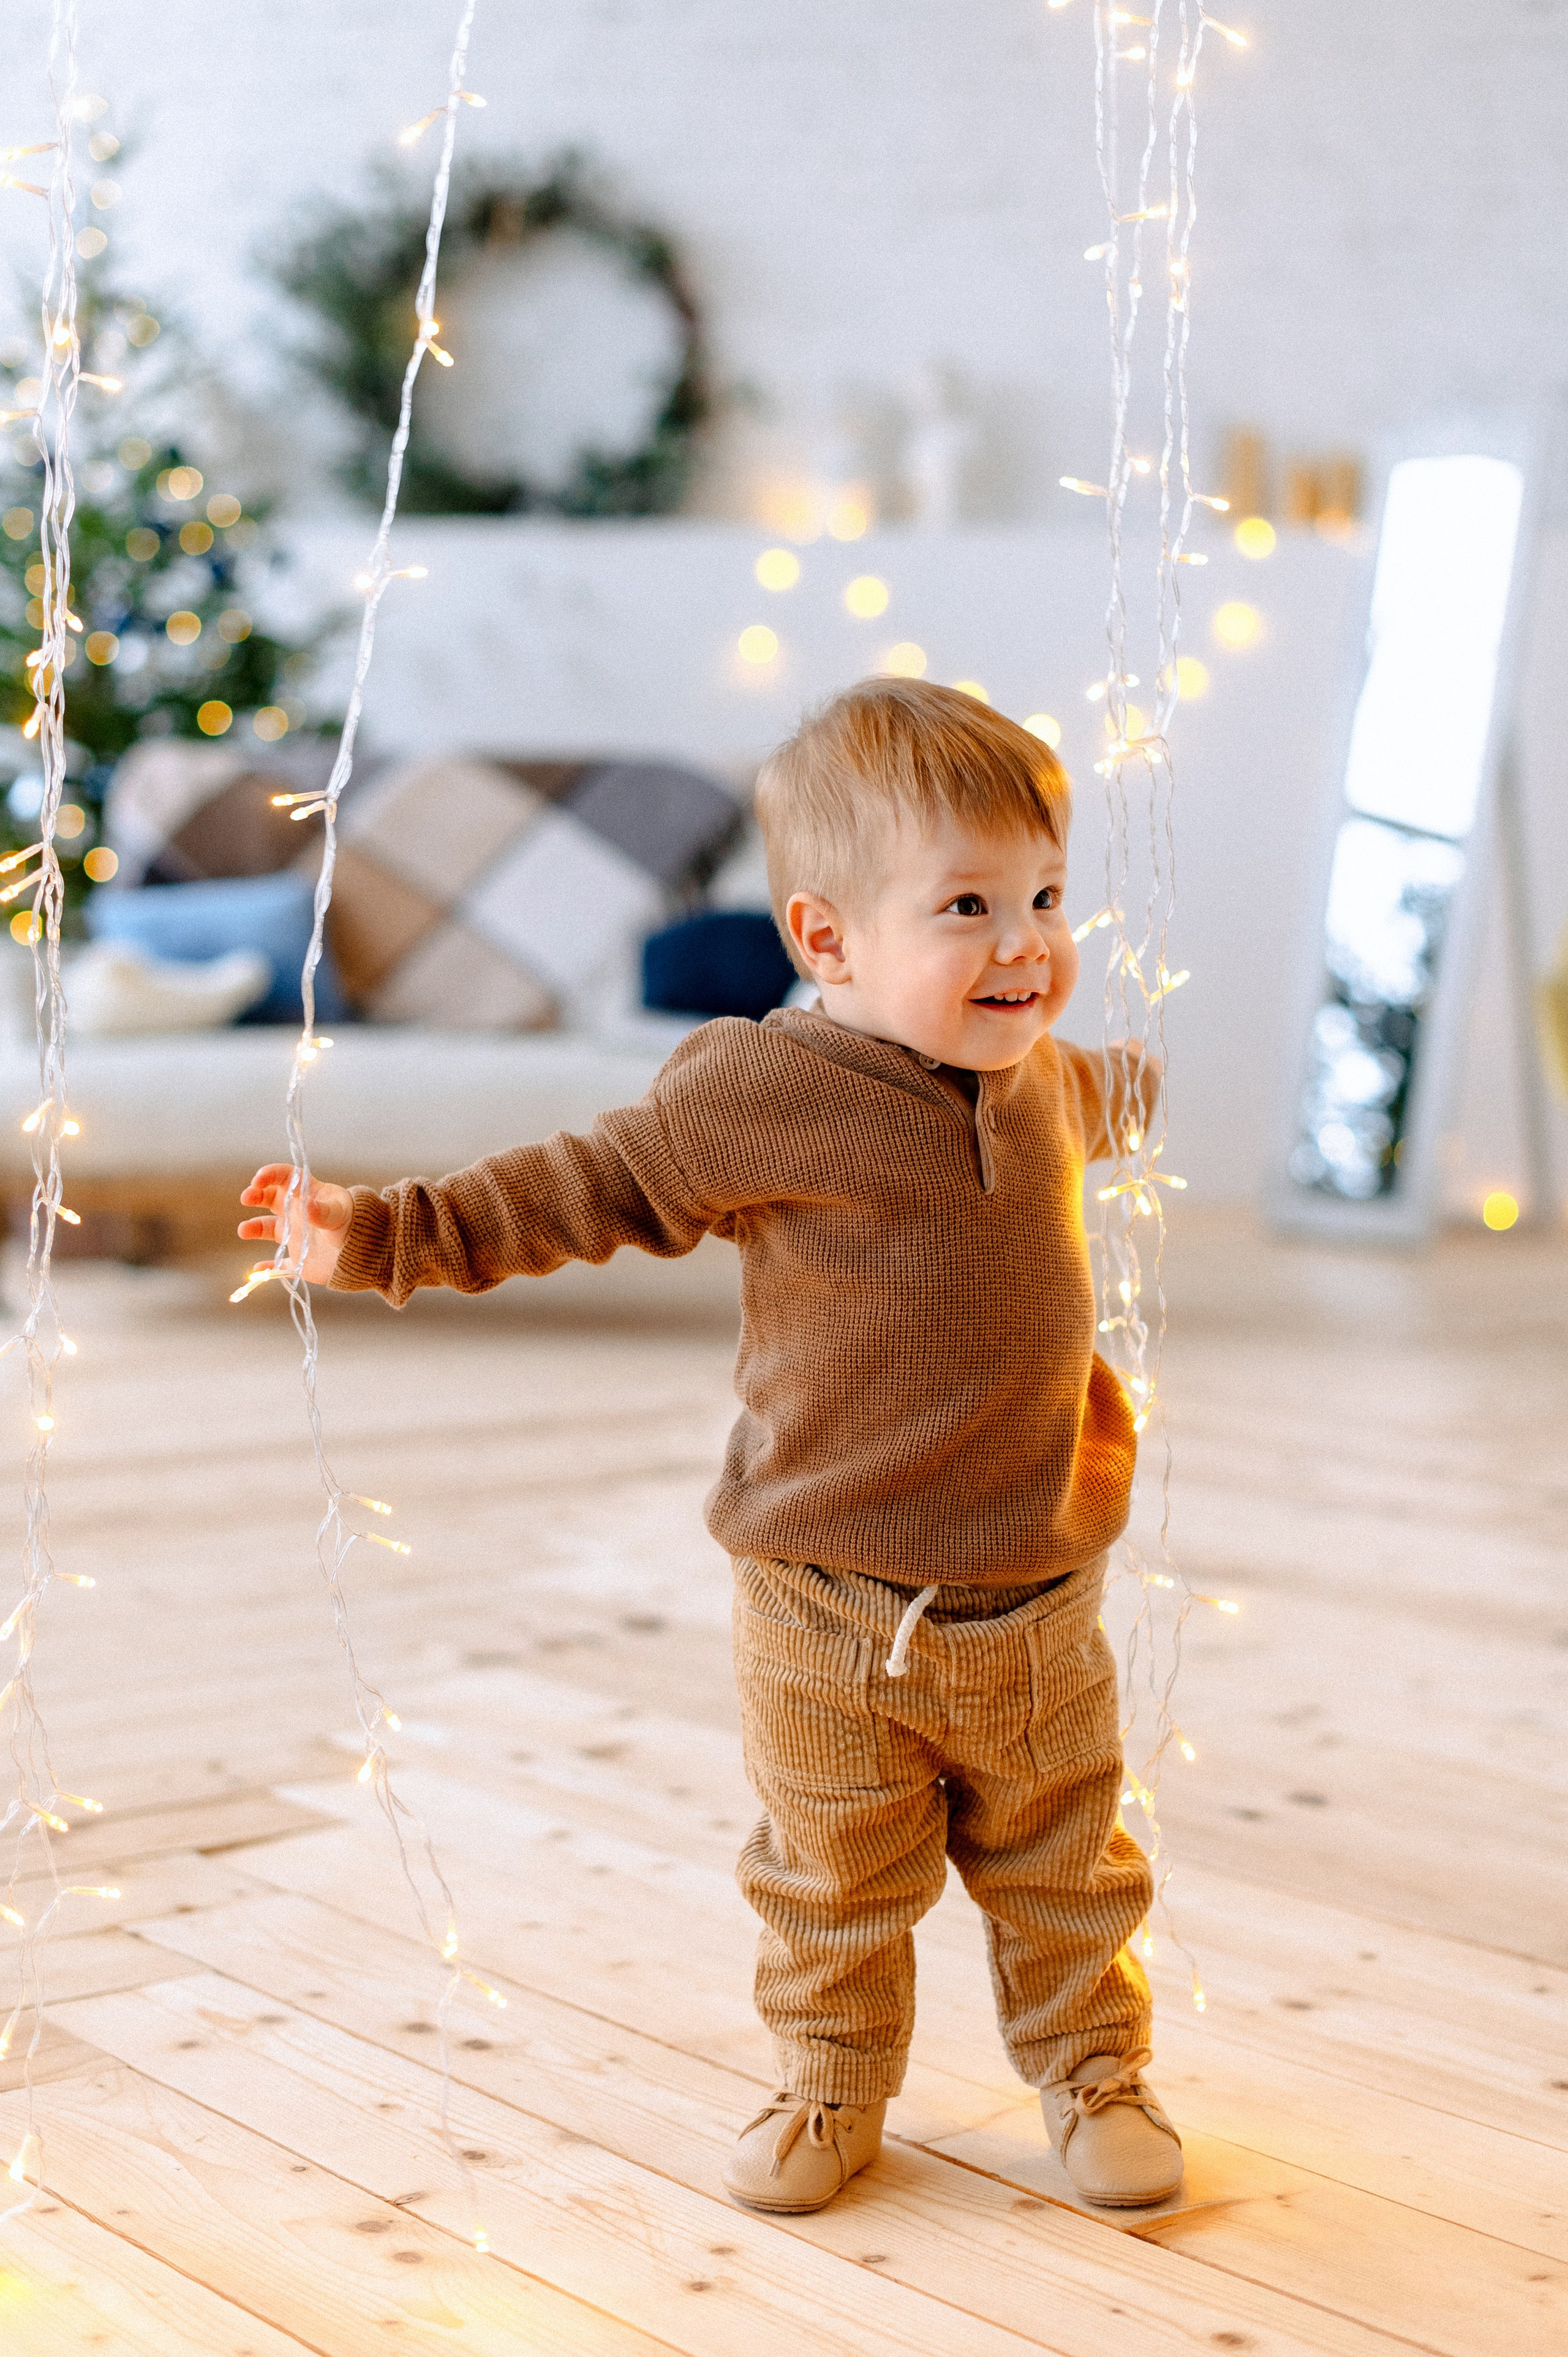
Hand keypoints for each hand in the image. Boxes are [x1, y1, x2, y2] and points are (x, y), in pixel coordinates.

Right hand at [238, 1163, 354, 1284]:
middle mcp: (299, 1212)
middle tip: (246, 1198)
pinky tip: (257, 1270)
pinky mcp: (298, 1258)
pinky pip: (277, 1262)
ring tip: (244, 1230)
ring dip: (254, 1227)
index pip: (287, 1177)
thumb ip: (323, 1211)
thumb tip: (307, 1205)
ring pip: (268, 1228)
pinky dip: (266, 1268)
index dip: (271, 1175)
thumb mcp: (341, 1215)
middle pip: (271, 1198)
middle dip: (256, 1195)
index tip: (258, 1179)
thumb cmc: (357, 1227)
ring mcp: (297, 1234)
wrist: (368, 1254)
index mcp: (310, 1194)